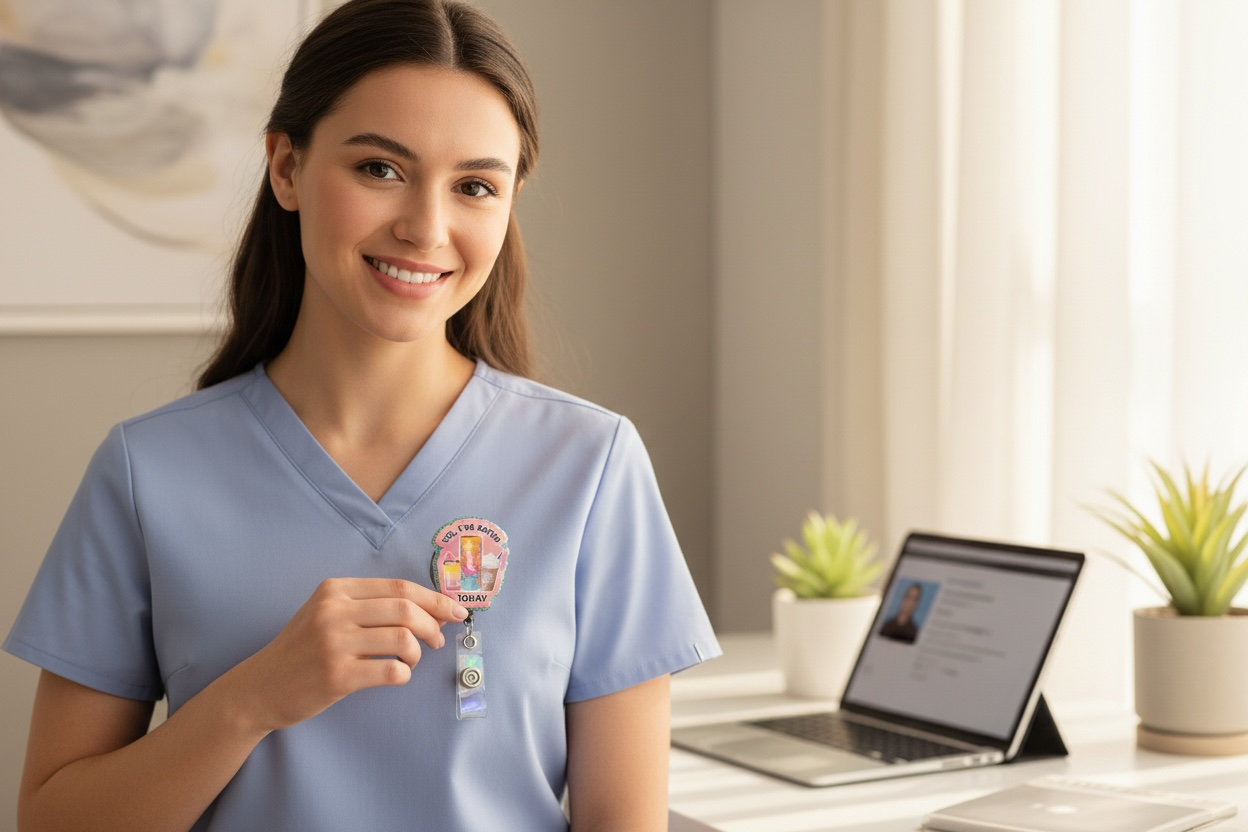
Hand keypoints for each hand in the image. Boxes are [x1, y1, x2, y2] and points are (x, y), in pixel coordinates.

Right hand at [229, 578, 468, 732]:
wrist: (259, 687)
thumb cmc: (303, 651)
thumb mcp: (328, 614)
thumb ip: (372, 608)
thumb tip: (433, 610)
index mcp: (335, 590)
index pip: (399, 587)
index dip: (434, 599)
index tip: (455, 611)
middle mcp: (334, 611)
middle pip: (406, 609)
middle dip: (433, 625)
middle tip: (439, 640)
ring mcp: (334, 643)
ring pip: (403, 640)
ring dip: (418, 653)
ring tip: (411, 661)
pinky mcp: (337, 675)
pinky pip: (391, 671)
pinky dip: (403, 674)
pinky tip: (395, 675)